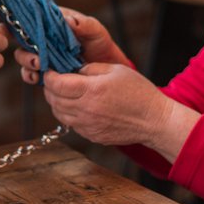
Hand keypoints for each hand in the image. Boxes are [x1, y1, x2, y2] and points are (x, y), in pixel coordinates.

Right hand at [14, 7, 127, 84]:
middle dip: (25, 49)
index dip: (18, 22)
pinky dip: (30, 75)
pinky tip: (37, 78)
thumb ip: (84, 24)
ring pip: (23, 56)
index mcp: (52, 22)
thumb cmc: (100, 43)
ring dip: (26, 62)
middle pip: (22, 40)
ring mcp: (42, 55)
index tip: (15, 29)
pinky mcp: (44, 71)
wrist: (107, 67)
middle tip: (37, 57)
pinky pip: (30, 73)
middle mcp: (43, 38)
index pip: (30, 18)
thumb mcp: (96, 31)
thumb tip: (67, 19)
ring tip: (38, 66)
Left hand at [40, 63, 198, 160]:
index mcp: (92, 91)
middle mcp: (86, 110)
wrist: (154, 121)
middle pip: (53, 100)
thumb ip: (90, 68)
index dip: (49, 76)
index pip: (56, 84)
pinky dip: (68, 114)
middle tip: (54, 80)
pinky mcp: (91, 135)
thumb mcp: (116, 69)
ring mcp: (88, 126)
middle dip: (50, 88)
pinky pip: (71, 124)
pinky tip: (77, 106)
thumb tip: (72, 69)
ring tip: (64, 93)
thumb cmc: (139, 92)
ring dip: (56, 102)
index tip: (50, 70)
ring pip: (59, 113)